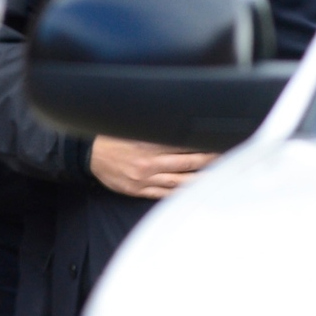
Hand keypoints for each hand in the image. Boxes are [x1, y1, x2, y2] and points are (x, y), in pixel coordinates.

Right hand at [89, 136, 217, 199]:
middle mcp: (149, 163)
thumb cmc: (112, 137)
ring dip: (201, 179)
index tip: (219, 141)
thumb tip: (178, 122)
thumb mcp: (133, 126)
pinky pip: (166, 194)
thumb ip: (155, 126)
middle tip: (227, 157)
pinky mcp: (140, 191)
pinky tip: (195, 191)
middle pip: (188, 163)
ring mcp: (145, 180)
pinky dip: (181, 193)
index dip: (203, 144)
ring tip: (219, 176)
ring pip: (180, 182)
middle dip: (210, 161)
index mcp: (148, 144)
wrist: (88, 155)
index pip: (184, 144)